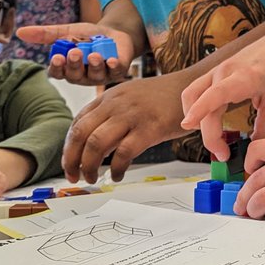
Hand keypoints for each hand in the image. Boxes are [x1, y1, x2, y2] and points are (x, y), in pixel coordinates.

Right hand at [15, 22, 134, 85]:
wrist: (115, 31)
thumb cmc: (88, 36)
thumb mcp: (67, 31)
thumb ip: (46, 34)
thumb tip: (20, 32)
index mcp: (68, 68)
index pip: (58, 73)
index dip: (57, 67)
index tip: (56, 58)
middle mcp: (83, 75)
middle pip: (75, 75)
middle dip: (74, 65)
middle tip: (74, 52)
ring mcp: (101, 75)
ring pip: (95, 76)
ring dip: (93, 66)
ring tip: (92, 55)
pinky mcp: (118, 71)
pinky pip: (115, 72)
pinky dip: (113, 67)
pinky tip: (111, 61)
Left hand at [62, 71, 191, 183]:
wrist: (195, 86)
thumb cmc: (164, 96)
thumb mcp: (131, 96)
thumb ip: (112, 112)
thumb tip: (94, 140)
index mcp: (109, 97)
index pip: (77, 122)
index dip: (69, 147)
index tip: (70, 163)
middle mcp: (116, 104)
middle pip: (80, 134)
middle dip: (72, 159)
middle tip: (75, 175)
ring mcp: (132, 115)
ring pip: (96, 143)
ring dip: (89, 166)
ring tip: (93, 178)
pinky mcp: (150, 128)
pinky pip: (124, 153)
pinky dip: (116, 168)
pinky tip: (118, 174)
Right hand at [180, 32, 264, 158]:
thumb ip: (264, 130)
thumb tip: (250, 154)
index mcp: (245, 77)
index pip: (215, 93)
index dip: (200, 109)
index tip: (188, 126)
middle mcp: (226, 71)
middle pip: (203, 104)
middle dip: (209, 135)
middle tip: (223, 155)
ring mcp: (216, 69)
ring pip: (190, 95)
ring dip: (195, 118)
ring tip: (213, 138)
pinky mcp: (212, 72)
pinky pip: (194, 91)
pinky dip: (196, 108)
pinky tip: (210, 121)